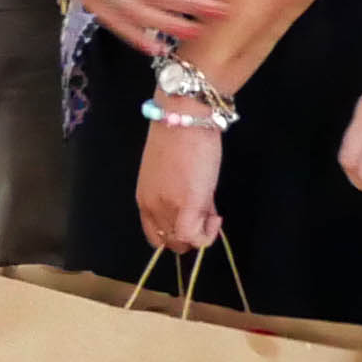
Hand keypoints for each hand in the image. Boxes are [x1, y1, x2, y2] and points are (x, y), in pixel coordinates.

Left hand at [136, 114, 224, 251]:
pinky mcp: (186, 204)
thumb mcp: (176, 176)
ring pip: (182, 242)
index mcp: (144, 199)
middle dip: (192, 234)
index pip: (155, 235)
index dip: (177, 233)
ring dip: (201, 233)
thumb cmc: (182, 140)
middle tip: (208, 213)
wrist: (184, 119)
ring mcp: (166, 207)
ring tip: (212, 210)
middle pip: (169, 241)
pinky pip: (194, 237)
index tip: (194, 218)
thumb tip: (202, 214)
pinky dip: (208, 234)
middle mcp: (151, 207)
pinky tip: (216, 216)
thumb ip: (184, 198)